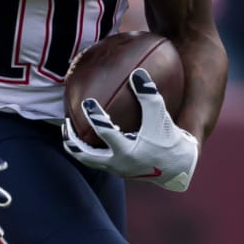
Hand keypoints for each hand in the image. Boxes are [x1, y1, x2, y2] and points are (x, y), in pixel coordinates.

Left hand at [62, 69, 198, 191]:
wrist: (177, 167)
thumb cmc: (169, 139)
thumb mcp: (160, 117)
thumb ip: (149, 96)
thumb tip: (137, 73)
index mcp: (127, 151)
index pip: (105, 133)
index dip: (95, 117)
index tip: (87, 101)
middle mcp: (117, 163)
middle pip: (85, 154)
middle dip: (72, 139)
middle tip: (66, 123)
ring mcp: (115, 169)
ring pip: (88, 160)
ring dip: (77, 147)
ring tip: (70, 132)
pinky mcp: (117, 170)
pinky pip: (97, 159)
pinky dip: (89, 149)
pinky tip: (88, 135)